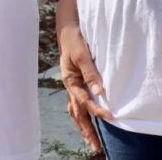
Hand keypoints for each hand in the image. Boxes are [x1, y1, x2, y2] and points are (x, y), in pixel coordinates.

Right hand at [58, 21, 111, 149]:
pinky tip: (84, 122)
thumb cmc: (74, 40)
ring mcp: (72, 86)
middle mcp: (70, 86)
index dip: (97, 109)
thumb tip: (100, 91)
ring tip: (90, 141)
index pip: (84, 100)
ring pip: (76, 111)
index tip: (110, 117)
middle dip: (86, 130)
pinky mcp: (76, 84)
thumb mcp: (82, 54)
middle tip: (95, 146)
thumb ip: (90, 72)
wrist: (67, 29)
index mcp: (70, 80)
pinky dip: (81, 116)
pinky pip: (77, 104)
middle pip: (77, 112)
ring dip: (83, 126)